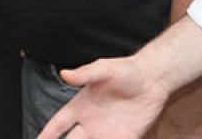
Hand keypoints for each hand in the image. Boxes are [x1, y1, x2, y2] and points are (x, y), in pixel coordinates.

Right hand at [37, 56, 168, 138]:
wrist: (154, 80)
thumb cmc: (126, 71)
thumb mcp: (103, 69)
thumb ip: (84, 74)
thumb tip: (64, 74)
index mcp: (80, 106)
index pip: (59, 123)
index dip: (47, 133)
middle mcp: (91, 122)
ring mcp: (107, 132)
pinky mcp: (126, 138)